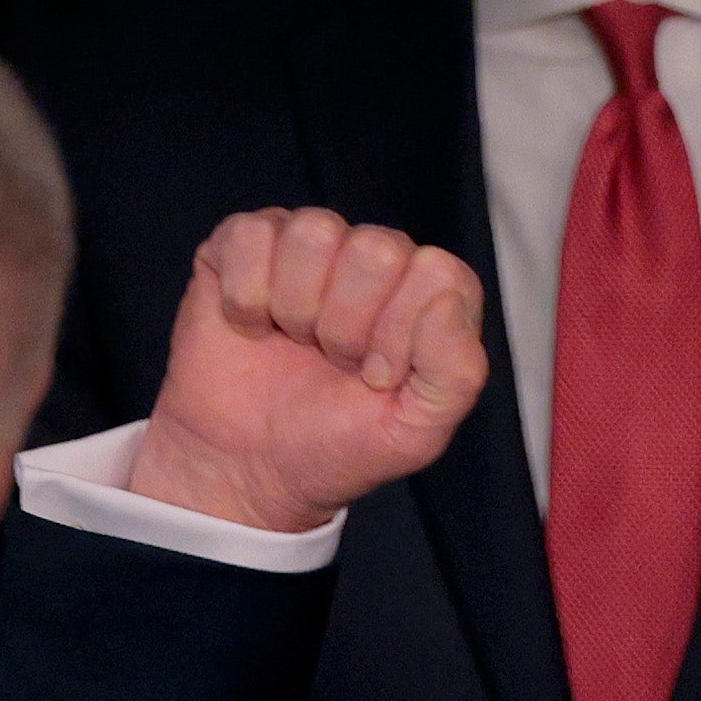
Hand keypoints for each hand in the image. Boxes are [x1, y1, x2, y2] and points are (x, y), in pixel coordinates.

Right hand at [127, 208, 490, 535]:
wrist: (250, 468)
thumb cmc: (335, 445)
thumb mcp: (415, 432)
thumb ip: (455, 374)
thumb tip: (446, 303)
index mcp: (428, 293)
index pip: (436, 273)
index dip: (400, 333)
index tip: (375, 376)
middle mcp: (375, 257)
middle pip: (376, 248)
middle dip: (346, 325)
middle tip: (332, 361)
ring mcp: (309, 245)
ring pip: (313, 232)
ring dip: (296, 308)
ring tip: (294, 342)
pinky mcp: (246, 244)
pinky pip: (251, 235)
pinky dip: (245, 296)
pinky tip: (254, 327)